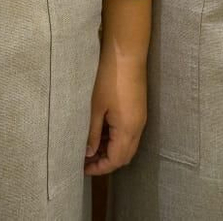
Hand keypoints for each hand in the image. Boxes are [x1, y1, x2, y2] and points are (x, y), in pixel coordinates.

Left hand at [85, 0, 150, 175]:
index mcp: (127, 130)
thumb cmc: (108, 79)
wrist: (126, 54)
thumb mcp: (95, 107)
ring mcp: (140, 118)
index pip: (116, 160)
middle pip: (124, 156)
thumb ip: (92, 132)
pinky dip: (115, 138)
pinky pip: (129, 133)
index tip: (82, 168)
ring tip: (89, 146)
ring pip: (127, 145)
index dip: (100, 167)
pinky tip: (100, 132)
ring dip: (110, 149)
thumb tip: (88, 152)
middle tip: (85, 160)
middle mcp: (138, 127)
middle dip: (106, 161)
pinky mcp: (138, 109)